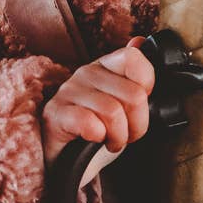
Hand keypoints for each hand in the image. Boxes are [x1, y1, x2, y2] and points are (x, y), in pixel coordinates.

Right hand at [41, 38, 154, 165]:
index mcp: (106, 66)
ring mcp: (69, 91)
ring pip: (114, 112)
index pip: (134, 58)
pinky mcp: (55, 113)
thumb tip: (141, 41)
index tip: (140, 107)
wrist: (67, 161)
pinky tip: (93, 140)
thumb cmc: (98, 131)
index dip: (147, 85)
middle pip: (134, 95)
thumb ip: (135, 76)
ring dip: (119, 137)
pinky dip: (97, 136)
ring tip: (111, 141)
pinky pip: (89, 122)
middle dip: (138, 125)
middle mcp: (86, 73)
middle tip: (127, 135)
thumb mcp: (123, 105)